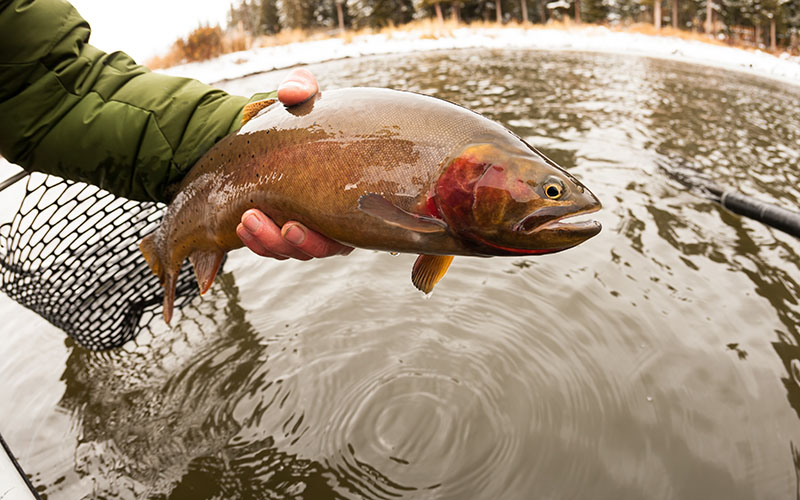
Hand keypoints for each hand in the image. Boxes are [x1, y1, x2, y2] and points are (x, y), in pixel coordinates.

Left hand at [236, 69, 353, 259]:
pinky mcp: (277, 231)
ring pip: (291, 251)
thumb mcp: (299, 97)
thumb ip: (300, 89)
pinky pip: (269, 248)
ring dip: (269, 242)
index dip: (329, 237)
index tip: (300, 225)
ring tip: (247, 220)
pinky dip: (255, 242)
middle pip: (320, 247)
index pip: (351, 230)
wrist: (262, 129)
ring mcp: (304, 228)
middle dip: (296, 243)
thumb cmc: (294, 116)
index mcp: (349, 195)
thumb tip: (292, 93)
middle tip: (282, 226)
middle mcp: (332, 219)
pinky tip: (240, 226)